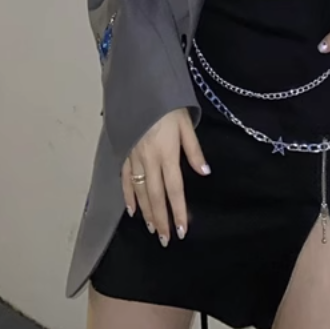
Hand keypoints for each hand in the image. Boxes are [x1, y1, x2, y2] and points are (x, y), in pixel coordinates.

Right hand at [121, 108, 209, 244]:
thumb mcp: (187, 125)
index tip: (182, 230)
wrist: (141, 89)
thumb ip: (194, 151)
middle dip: (162, 220)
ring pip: (140, 192)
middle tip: (166, 239)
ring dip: (147, 212)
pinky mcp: (124, 153)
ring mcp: (135, 158)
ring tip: (153, 229)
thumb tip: (204, 172)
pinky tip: (132, 210)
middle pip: (156, 196)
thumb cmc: (168, 105)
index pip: (175, 189)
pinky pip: (126, 179)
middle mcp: (150, 160)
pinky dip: (128, 196)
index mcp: (167, 153)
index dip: (178, 211)